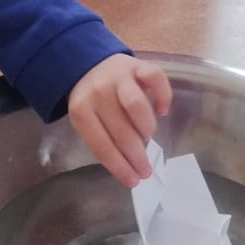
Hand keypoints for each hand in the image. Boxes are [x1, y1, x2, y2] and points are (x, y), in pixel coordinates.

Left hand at [67, 55, 172, 188]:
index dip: (119, 166)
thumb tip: (130, 167)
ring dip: (145, 126)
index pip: (102, 145)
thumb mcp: (87, 119)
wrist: (90, 63)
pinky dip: (163, 96)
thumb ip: (104, 139)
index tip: (133, 181)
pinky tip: (162, 110)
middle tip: (147, 170)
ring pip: (135, 104)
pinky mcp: (138, 65)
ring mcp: (119, 77)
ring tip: (148, 136)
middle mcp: (99, 93)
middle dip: (136, 156)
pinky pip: (155, 79)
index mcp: (81, 111)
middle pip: (121, 130)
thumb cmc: (92, 100)